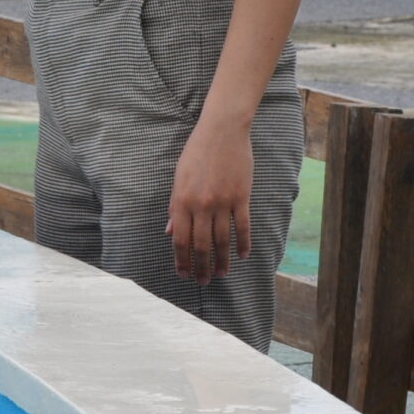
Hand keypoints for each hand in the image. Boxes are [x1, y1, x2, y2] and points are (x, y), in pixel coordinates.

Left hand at [167, 115, 252, 283]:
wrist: (221, 131)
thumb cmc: (196, 153)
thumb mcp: (178, 179)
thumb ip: (175, 208)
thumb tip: (170, 232)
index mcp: (181, 201)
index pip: (180, 240)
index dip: (181, 260)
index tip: (183, 274)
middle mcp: (200, 205)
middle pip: (201, 245)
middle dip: (201, 267)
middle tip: (203, 281)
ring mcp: (222, 202)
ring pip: (222, 240)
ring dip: (222, 261)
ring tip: (222, 274)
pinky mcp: (241, 197)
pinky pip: (242, 226)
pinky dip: (243, 244)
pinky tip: (243, 256)